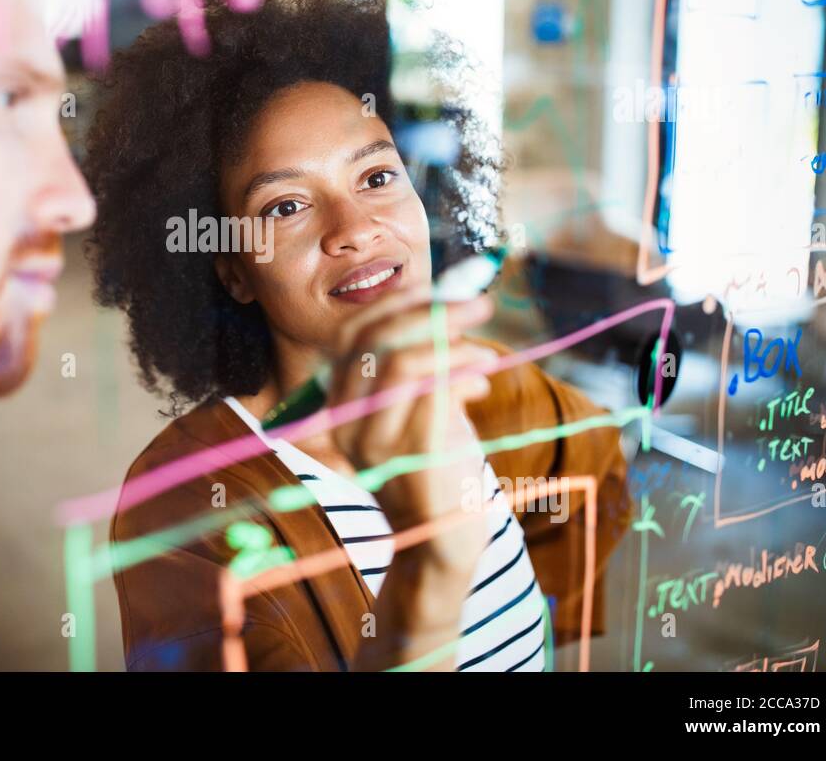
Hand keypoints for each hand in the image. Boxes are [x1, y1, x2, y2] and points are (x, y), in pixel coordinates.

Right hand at [326, 288, 496, 583]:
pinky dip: (465, 375)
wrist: (440, 538)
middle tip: (480, 304)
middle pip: (379, 340)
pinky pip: (435, 395)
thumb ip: (422, 360)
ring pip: (405, 363)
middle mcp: (345, 419)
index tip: (441, 287)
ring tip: (487, 356)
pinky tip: (483, 381)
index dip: (398, 301)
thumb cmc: (434, 464)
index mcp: (339, 400)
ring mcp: (373, 441)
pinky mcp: (409, 458)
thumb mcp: (419, 404)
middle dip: (435, 312)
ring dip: (456, 346)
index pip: (355, 332)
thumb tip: (448, 302)